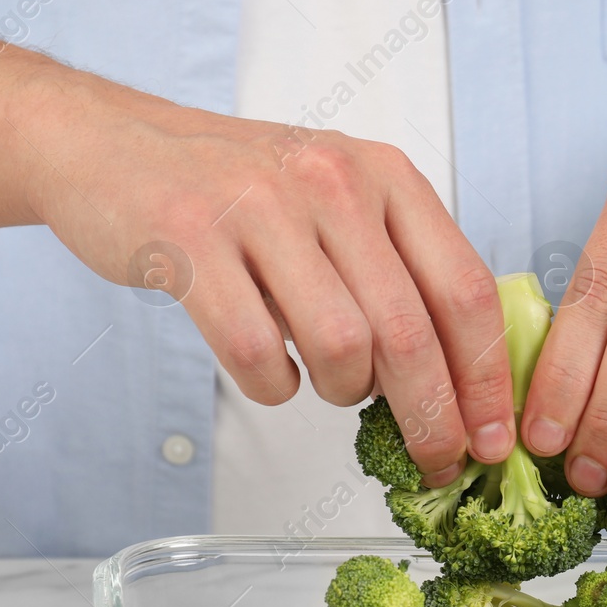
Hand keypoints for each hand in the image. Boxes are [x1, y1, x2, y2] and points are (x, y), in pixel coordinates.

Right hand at [0, 34, 511, 485]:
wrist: (113, 147)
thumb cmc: (242, 193)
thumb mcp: (344, 205)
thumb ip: (404, 270)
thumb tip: (465, 386)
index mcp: (387, 176)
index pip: (467, 292)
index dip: (486, 378)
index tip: (494, 436)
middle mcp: (334, 181)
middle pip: (411, 332)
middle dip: (433, 417)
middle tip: (437, 460)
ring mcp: (260, 205)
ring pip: (342, 346)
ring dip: (345, 393)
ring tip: (332, 385)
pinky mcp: (190, 239)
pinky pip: (257, 352)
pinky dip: (274, 386)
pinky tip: (276, 372)